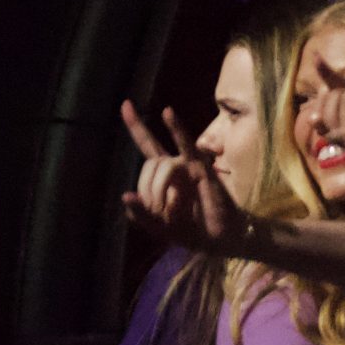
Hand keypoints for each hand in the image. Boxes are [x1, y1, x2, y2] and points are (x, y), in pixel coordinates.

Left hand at [120, 102, 249, 254]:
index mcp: (165, 175)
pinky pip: (188, 147)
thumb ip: (140, 214)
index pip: (147, 145)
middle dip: (147, 190)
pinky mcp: (203, 168)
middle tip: (158, 212)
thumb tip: (125, 194)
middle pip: (150, 162)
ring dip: (159, 190)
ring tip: (170, 211)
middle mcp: (177, 165)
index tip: (125, 104)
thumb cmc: (191, 230)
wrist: (219, 240)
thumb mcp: (158, 227)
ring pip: (163, 165)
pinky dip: (176, 128)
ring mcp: (190, 165)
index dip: (136, 126)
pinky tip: (167, 112)